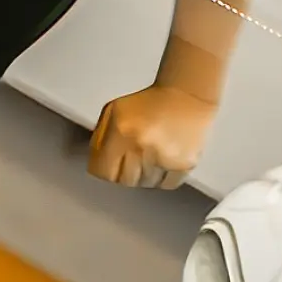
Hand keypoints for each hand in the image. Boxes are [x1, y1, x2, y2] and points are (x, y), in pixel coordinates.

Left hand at [89, 86, 215, 188]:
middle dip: (124, 171)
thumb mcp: (114, 110)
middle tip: (131, 156)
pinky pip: (165, 185)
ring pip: (144, 184)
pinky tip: (163, 160)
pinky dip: (162, 177)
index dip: (104, 169)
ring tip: (149, 154)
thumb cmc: (149, 102)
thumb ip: (99, 137)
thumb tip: (95, 162)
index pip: (103, 171)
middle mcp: (143, 147)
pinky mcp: (184, 165)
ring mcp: (165, 158)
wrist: (186, 96)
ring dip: (144, 174)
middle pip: (124, 180)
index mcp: (122, 132)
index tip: (107, 165)